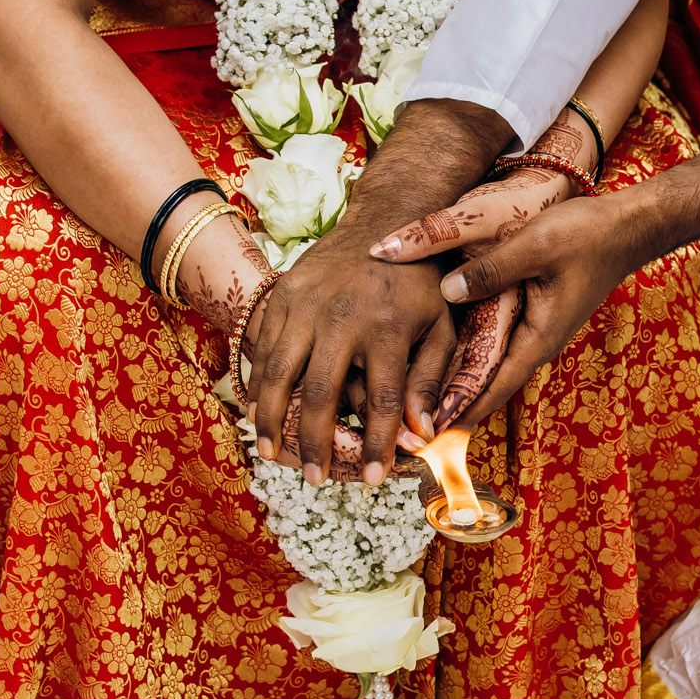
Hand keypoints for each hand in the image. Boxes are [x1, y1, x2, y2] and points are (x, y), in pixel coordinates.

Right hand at [245, 98, 510, 482]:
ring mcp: (305, 305)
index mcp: (387, 327)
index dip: (379, 445)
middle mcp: (341, 317)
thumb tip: (423, 435)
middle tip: (316, 479)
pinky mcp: (283, 295)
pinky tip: (261, 411)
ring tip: (273, 454)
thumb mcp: (440, 327)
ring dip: (273, 420)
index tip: (377, 480)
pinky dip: (259, 384)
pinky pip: (263, 348)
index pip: (381, 401)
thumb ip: (431, 380)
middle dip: (314, 444)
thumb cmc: (421, 283)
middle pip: (318, 395)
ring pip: (279, 374)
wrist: (387, 219)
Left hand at [376, 167, 572, 433]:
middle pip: (489, 382)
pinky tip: (448, 347)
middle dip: (455, 402)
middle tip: (415, 419)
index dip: (463, 410)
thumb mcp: (534, 247)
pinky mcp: (534, 312)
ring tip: (423, 392)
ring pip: (491, 362)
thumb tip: (448, 291)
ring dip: (461, 378)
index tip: (432, 433)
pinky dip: (473, 350)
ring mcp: (536, 328)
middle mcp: (537, 341)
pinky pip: (497, 340)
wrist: (626, 227)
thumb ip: (490, 270)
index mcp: (539, 338)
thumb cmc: (587, 237)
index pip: (495, 387)